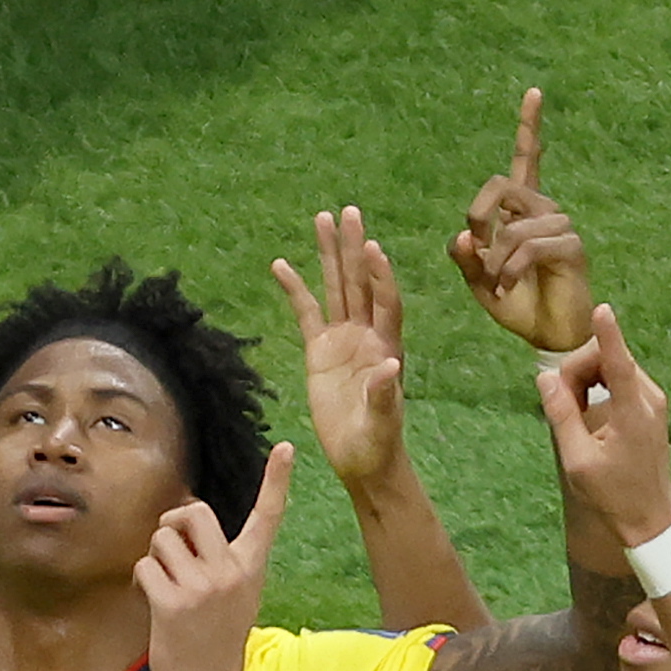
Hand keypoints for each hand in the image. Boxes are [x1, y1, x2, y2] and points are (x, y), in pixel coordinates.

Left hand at [134, 444, 294, 670]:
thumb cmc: (216, 643)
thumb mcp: (236, 599)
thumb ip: (222, 563)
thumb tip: (187, 523)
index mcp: (251, 569)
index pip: (268, 518)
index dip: (277, 480)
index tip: (286, 448)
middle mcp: (230, 572)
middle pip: (195, 511)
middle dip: (173, 520)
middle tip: (170, 543)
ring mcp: (203, 586)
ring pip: (162, 538)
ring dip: (153, 556)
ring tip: (163, 584)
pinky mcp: (173, 602)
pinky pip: (144, 566)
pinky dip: (141, 581)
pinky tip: (151, 601)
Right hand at [274, 208, 405, 488]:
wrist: (361, 458)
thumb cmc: (377, 442)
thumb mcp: (382, 422)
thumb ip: (384, 394)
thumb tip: (390, 366)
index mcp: (387, 346)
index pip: (385, 302)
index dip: (379, 276)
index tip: (372, 248)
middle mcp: (367, 334)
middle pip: (360, 282)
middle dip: (354, 247)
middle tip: (349, 212)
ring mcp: (343, 339)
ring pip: (336, 288)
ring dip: (330, 254)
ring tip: (322, 218)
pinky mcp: (320, 351)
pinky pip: (306, 313)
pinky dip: (295, 289)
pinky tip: (281, 265)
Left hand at [447, 89, 591, 351]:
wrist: (547, 335)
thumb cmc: (516, 305)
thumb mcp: (479, 282)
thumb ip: (465, 257)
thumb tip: (463, 234)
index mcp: (522, 210)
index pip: (527, 158)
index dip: (530, 126)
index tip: (534, 91)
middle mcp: (544, 210)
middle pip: (501, 186)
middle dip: (478, 217)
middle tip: (476, 252)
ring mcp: (561, 226)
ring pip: (512, 228)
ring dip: (494, 261)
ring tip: (498, 285)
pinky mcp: (571, 248)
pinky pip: (529, 248)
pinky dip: (509, 271)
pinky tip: (508, 287)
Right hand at [533, 305, 670, 545]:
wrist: (649, 515)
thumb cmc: (612, 494)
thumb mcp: (577, 460)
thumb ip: (562, 416)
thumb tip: (545, 378)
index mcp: (633, 413)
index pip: (619, 364)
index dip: (608, 335)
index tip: (602, 309)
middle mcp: (649, 398)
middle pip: (606, 359)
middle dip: (577, 373)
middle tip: (562, 406)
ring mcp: (653, 399)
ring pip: (611, 366)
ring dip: (586, 380)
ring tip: (575, 415)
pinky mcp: (650, 403)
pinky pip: (618, 378)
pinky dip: (598, 386)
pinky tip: (589, 413)